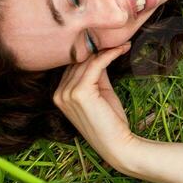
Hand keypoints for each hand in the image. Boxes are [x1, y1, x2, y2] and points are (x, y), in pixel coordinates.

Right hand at [52, 41, 139, 172]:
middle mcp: (59, 94)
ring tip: (123, 43)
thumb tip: (101, 53)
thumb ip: (97, 74)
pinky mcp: (79, 92)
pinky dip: (110, 54)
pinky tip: (122, 49)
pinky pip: (96, 64)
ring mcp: (66, 94)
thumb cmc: (110, 122)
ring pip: (87, 62)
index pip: (73, 66)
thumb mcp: (101, 93)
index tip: (108, 42)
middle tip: (118, 38)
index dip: (91, 53)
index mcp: (60, 95)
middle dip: (98, 49)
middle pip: (79, 62)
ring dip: (106, 50)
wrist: (117, 144)